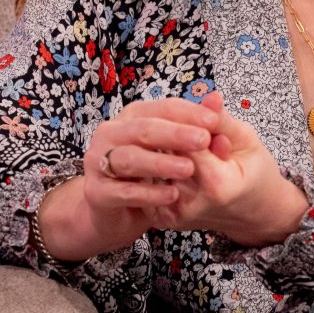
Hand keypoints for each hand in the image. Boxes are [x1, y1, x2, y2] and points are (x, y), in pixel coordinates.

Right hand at [37, 98, 219, 261]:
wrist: (117, 214)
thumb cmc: (152, 175)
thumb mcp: (177, 151)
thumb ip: (197, 127)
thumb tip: (217, 98)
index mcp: (133, 117)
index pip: (163, 108)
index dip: (189, 113)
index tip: (214, 121)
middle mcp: (112, 134)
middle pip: (144, 129)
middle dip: (175, 134)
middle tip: (204, 140)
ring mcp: (98, 162)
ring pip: (130, 158)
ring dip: (160, 163)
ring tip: (189, 169)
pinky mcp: (96, 192)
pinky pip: (123, 191)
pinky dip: (148, 193)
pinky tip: (172, 194)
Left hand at [150, 92, 308, 246]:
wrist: (253, 213)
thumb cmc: (254, 173)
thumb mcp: (248, 141)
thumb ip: (224, 121)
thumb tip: (210, 97)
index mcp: (217, 185)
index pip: (184, 141)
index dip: (186, 123)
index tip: (194, 115)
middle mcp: (191, 204)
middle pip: (165, 154)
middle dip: (170, 134)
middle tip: (181, 126)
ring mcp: (174, 214)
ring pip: (153, 167)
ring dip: (159, 149)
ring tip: (176, 142)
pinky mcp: (164, 218)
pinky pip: (150, 182)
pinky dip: (156, 165)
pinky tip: (168, 156)